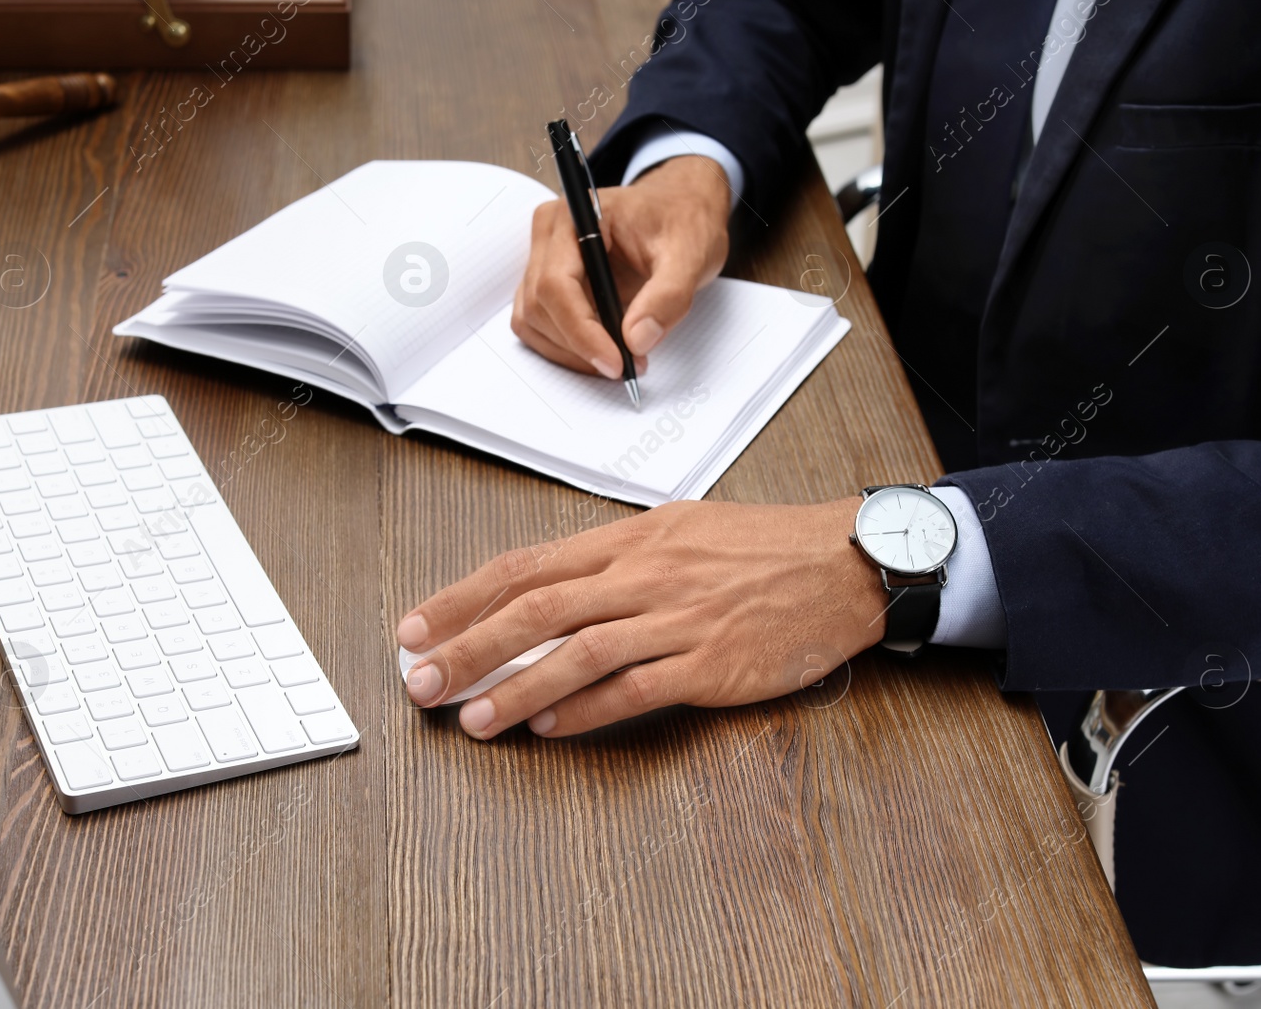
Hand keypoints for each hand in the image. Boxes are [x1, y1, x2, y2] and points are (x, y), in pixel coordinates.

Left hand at [398, 499, 887, 738]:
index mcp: (632, 539)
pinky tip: (550, 730)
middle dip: (468, 647)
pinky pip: (636, 690)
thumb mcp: (681, 530)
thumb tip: (549, 592)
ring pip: (578, 654)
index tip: (416, 627)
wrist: (844, 564)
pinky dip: (587, 712)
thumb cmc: (763, 547)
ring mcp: (678, 620)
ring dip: (517, 689)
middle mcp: (646, 575)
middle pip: (537, 610)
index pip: (527, 567)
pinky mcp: (712, 664)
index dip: (462, 599)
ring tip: (473, 718)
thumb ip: (616, 560)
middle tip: (420, 681)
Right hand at [512, 154, 732, 377]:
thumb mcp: (690, 254)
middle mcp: (551, 235)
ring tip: (619, 359)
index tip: (614, 362)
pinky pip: (541, 326)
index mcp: (577, 216)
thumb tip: (637, 340)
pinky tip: (604, 350)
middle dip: (579, 346)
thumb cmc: (681, 221)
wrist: (680, 211)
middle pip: (539, 306)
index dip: (580, 330)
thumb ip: (668, 296)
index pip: (556, 283)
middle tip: (625, 366)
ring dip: (570, 352)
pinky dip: (568, 348)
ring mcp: (545, 260)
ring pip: (533, 321)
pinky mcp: (550, 284)